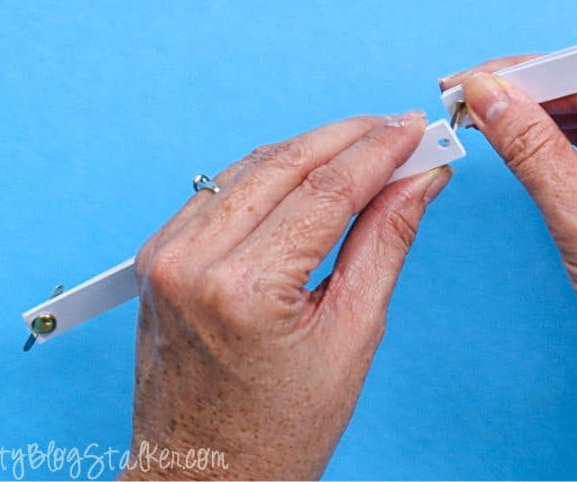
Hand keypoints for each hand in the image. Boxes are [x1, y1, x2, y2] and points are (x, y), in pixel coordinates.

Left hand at [122, 112, 451, 479]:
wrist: (205, 476)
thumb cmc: (278, 429)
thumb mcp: (352, 335)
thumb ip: (386, 242)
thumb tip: (419, 181)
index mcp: (243, 288)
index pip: (326, 189)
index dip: (380, 151)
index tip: (417, 130)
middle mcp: (192, 260)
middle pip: (285, 163)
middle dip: (350, 137)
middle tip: (401, 130)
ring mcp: (165, 254)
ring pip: (251, 166)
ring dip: (312, 149)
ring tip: (367, 147)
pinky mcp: (157, 255)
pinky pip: (222, 189)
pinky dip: (271, 173)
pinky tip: (311, 174)